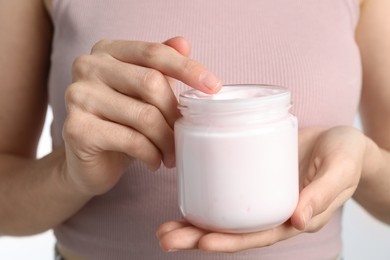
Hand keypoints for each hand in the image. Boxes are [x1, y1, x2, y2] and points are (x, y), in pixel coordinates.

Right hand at [62, 36, 221, 195]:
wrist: (88, 162)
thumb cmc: (120, 124)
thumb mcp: (142, 95)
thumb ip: (159, 68)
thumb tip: (184, 43)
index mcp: (106, 51)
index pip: (154, 52)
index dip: (187, 68)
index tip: (214, 87)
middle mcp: (88, 67)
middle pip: (151, 83)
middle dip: (175, 114)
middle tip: (184, 135)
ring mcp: (78, 96)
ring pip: (144, 115)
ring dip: (166, 140)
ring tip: (171, 155)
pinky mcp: (76, 127)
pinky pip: (131, 140)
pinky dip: (151, 154)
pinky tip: (154, 162)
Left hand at [156, 126, 366, 251]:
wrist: (340, 141)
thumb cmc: (345, 156)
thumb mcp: (340, 171)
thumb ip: (323, 194)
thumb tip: (298, 219)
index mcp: (292, 217)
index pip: (257, 236)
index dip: (230, 241)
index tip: (201, 241)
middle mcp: (271, 210)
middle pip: (232, 231)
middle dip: (198, 237)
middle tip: (165, 238)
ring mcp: (260, 194)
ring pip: (224, 214)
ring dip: (193, 223)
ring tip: (164, 228)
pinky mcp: (252, 174)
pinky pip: (227, 190)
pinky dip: (205, 196)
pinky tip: (185, 194)